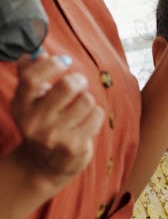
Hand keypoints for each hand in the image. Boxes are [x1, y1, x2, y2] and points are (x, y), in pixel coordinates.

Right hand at [10, 53, 104, 188]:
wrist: (42, 166)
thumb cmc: (40, 124)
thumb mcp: (29, 102)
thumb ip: (30, 75)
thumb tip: (35, 52)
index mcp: (21, 107)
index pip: (32, 79)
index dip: (50, 64)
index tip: (63, 62)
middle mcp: (34, 123)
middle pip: (67, 86)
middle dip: (78, 80)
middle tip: (79, 84)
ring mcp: (54, 136)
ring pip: (86, 100)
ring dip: (87, 100)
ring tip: (80, 109)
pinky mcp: (73, 146)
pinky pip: (97, 115)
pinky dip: (96, 114)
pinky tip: (86, 122)